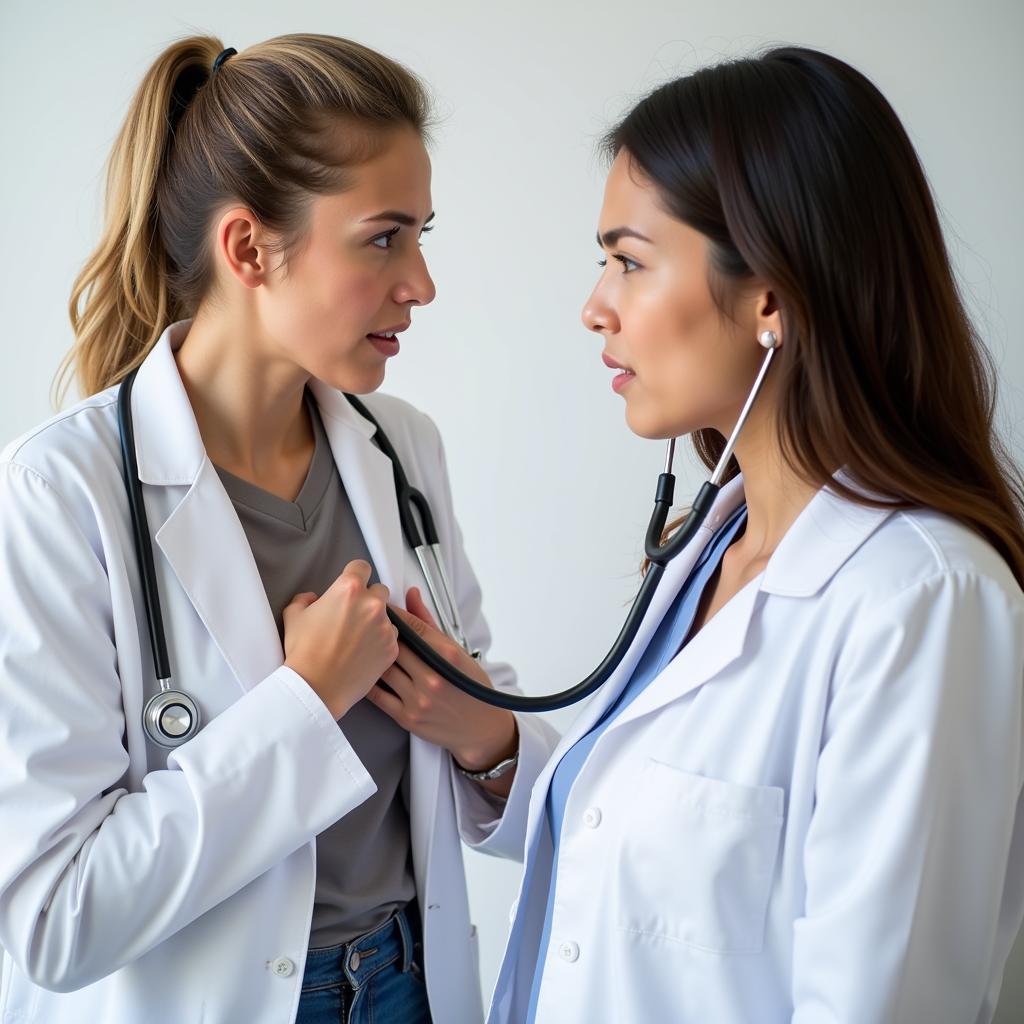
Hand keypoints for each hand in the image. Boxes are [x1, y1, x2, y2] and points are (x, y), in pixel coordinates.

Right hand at [282, 560, 398, 719]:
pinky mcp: (392, 647)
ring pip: (387, 615)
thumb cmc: (304, 652)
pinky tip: (364, 652)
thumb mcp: (294, 616)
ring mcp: (385, 626)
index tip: (352, 585)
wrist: (316, 687)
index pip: (361, 567)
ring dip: (376, 621)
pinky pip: (391, 637)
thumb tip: (313, 598)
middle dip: (368, 599)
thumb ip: (304, 599)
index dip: (355, 575)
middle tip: (353, 615)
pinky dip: (381, 641)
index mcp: (349, 589)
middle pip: (379, 590)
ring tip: (357, 638)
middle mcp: (372, 604)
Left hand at [367, 588, 517, 773]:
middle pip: (394, 645)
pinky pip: (378, 695)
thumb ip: (429, 623)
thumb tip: (411, 595)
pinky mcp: (408, 717)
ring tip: (363, 648)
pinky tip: (365, 673)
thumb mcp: (457, 651)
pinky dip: (369, 681)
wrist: (480, 728)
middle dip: (380, 633)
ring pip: (384, 668)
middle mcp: (433, 677)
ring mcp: (419, 699)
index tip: (383, 609)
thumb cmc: (471, 687)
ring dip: (372, 656)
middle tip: (369, 626)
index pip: (412, 626)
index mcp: (448, 656)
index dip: (393, 615)